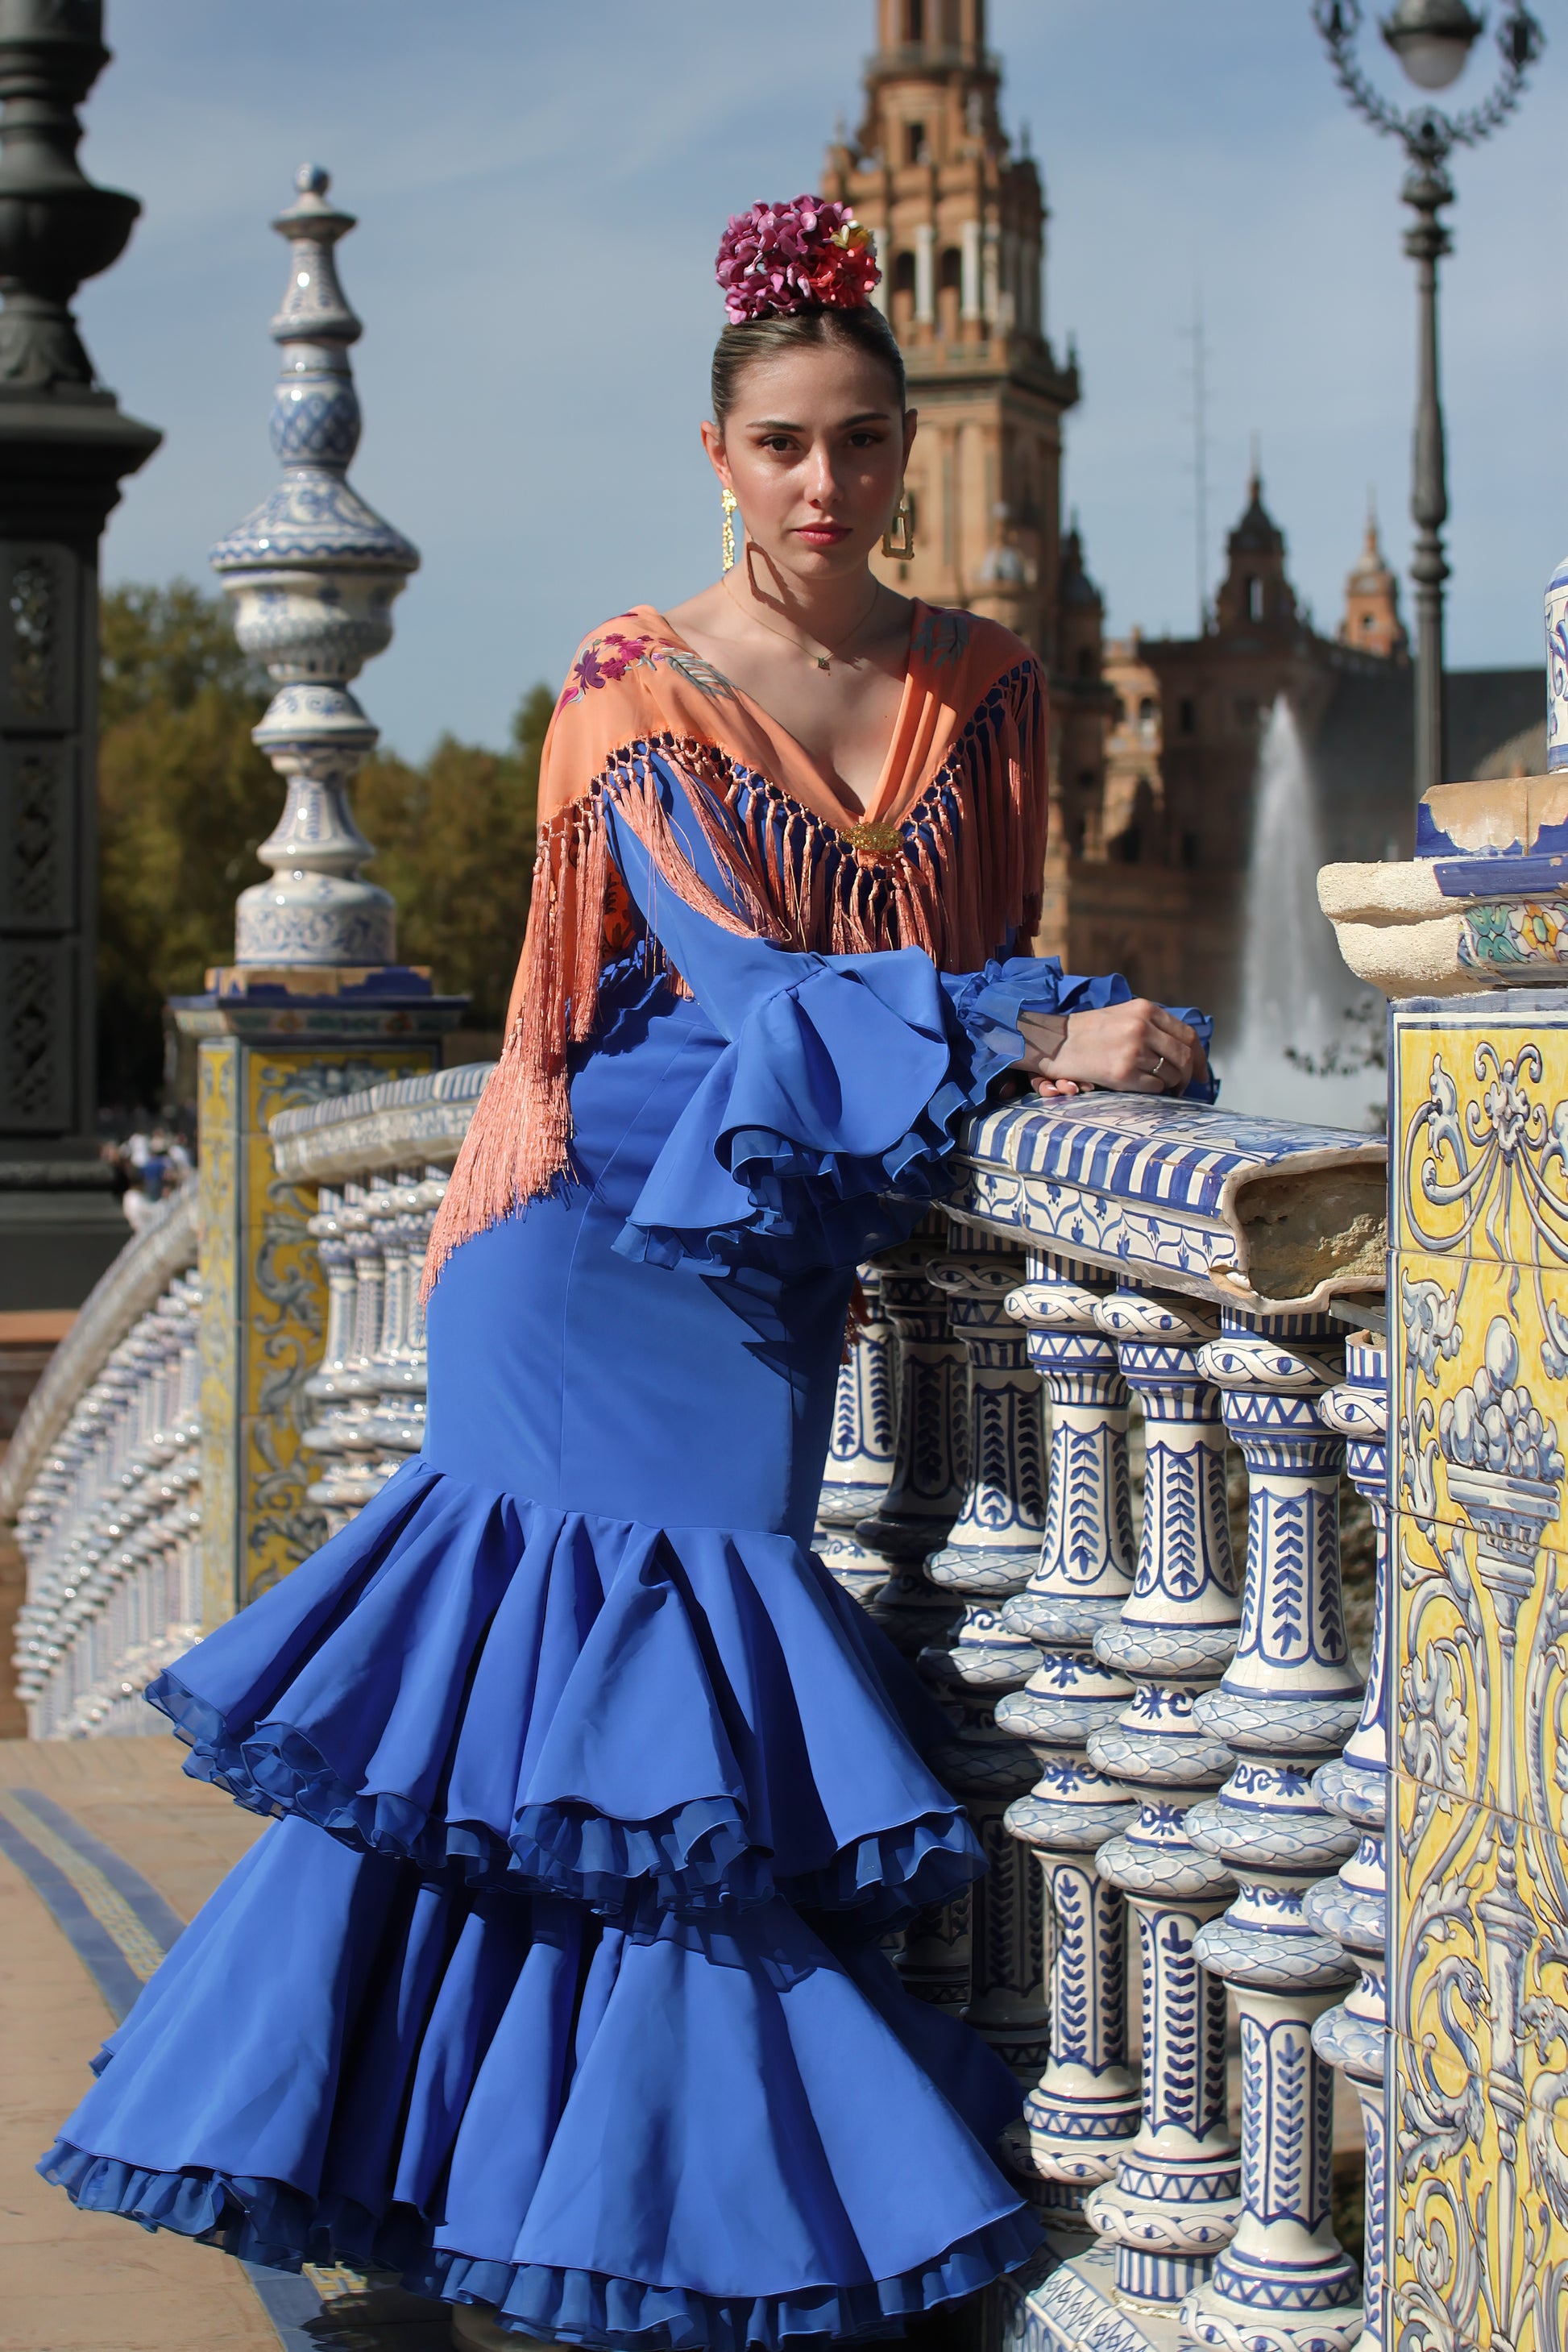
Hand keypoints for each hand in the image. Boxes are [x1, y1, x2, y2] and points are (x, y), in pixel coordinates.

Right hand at [1016, 1000, 1203, 1096]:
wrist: (1054, 1041)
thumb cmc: (1089, 1031)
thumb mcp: (1124, 1015)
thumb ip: (1154, 1026)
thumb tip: (1185, 1049)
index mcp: (1146, 1010)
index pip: (1187, 1035)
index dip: (1199, 1057)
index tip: (1201, 1072)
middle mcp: (1142, 1027)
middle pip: (1184, 1056)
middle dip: (1188, 1076)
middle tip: (1183, 1086)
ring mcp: (1133, 1050)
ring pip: (1171, 1074)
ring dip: (1170, 1085)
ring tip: (1160, 1087)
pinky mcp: (1123, 1072)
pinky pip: (1155, 1087)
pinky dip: (1154, 1090)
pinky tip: (1142, 1087)